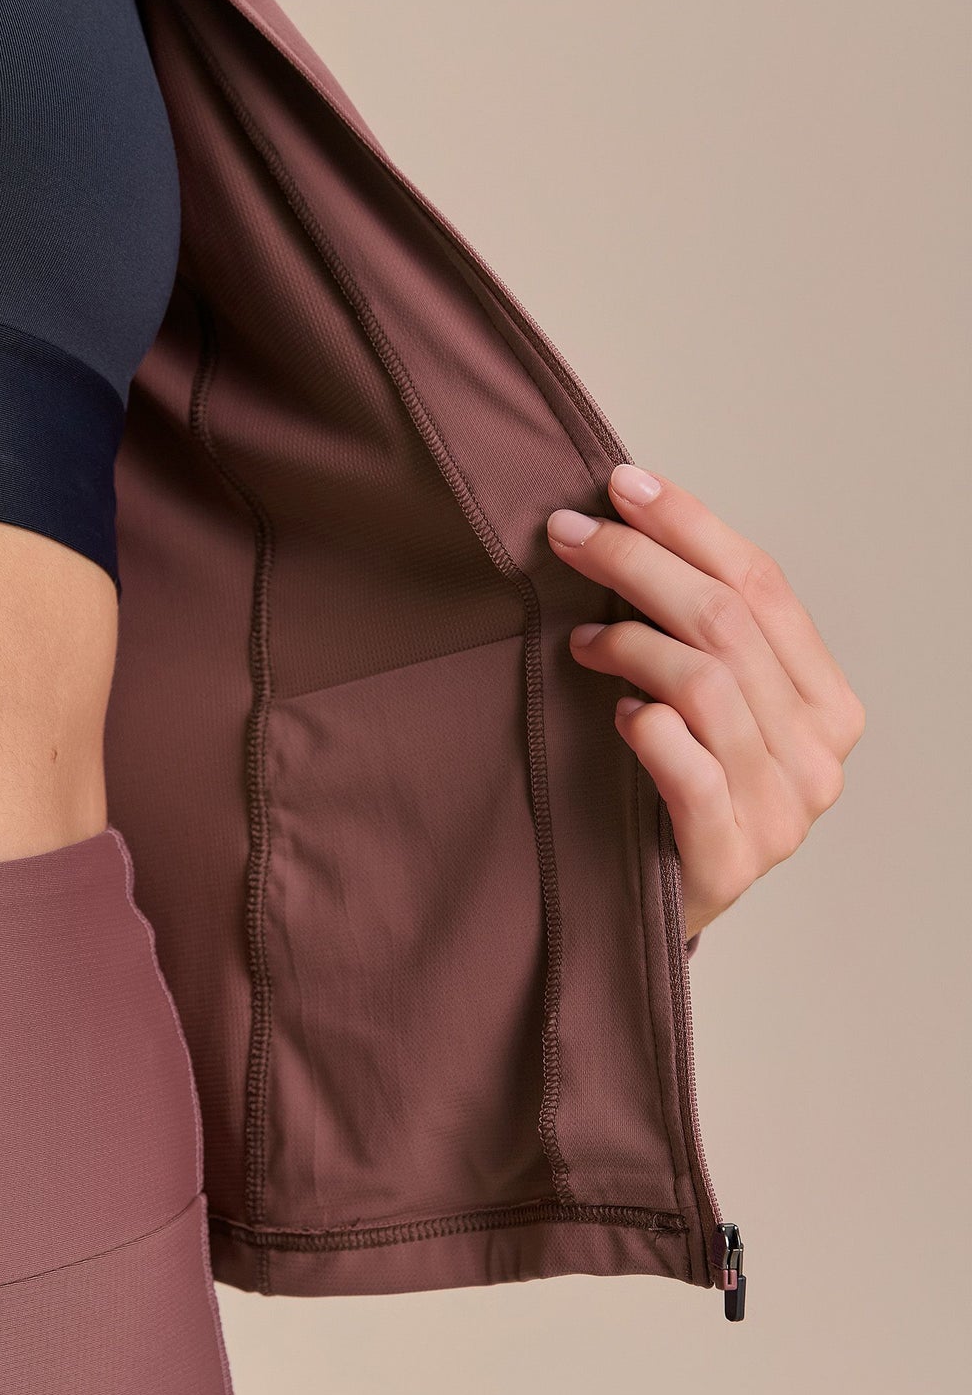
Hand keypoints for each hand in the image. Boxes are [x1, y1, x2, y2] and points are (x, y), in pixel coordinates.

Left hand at [546, 464, 864, 945]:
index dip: (690, 526)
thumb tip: (629, 524)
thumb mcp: (707, 706)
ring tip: (579, 638)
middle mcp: (819, 755)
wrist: (661, 909)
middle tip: (568, 534)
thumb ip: (700, 635)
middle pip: (728, 624)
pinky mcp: (732, 860)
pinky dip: (649, 730)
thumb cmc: (677, 795)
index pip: (764, 585)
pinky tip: (617, 715)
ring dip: (630, 642)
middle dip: (639, 563)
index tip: (620, 484)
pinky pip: (691, 772)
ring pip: (707, 685)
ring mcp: (783, 812)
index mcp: (826, 704)